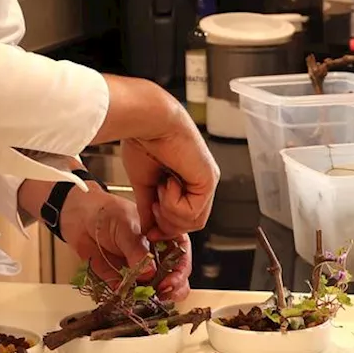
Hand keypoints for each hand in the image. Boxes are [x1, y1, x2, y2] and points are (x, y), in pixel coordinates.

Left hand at [59, 187, 192, 300]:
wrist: (80, 219)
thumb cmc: (107, 213)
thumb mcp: (125, 225)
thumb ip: (136, 249)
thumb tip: (149, 271)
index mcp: (165, 236)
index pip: (182, 255)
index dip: (180, 270)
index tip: (170, 280)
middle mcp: (157, 256)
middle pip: (176, 277)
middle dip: (173, 288)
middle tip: (162, 291)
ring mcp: (143, 271)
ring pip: (158, 291)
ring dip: (155, 298)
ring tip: (146, 297)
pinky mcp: (126, 283)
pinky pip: (133, 297)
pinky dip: (133, 302)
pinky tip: (129, 300)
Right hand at [93, 76, 219, 242]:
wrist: (148, 121)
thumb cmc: (144, 139)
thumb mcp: (143, 182)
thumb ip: (147, 206)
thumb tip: (147, 227)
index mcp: (186, 180)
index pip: (184, 218)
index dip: (167, 228)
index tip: (150, 231)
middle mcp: (200, 181)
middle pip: (191, 224)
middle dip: (167, 223)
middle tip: (153, 204)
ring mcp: (207, 181)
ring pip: (194, 223)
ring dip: (169, 212)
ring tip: (160, 189)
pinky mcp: (209, 180)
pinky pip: (193, 212)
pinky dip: (173, 203)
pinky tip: (168, 182)